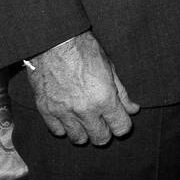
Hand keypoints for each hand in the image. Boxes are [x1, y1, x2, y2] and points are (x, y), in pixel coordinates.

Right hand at [26, 30, 139, 145]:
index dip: (123, 125)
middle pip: (100, 138)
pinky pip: (58, 132)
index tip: (120, 120)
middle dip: (105, 131)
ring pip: (78, 139)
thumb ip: (121, 92)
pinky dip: (64, 127)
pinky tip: (69, 116)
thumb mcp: (109, 67)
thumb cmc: (84, 49)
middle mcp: (84, 110)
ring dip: (85, 132)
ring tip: (85, 119)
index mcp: (104, 98)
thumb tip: (133, 109)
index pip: (120, 128)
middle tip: (103, 120)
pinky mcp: (46, 111)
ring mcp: (64, 112)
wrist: (54, 40)